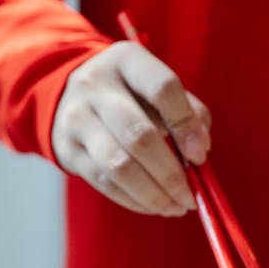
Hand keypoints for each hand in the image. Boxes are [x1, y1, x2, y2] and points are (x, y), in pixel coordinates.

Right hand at [51, 42, 211, 214]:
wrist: (68, 95)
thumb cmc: (130, 95)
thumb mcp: (156, 88)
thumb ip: (188, 112)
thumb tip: (200, 150)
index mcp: (126, 60)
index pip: (162, 89)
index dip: (186, 125)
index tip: (200, 156)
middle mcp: (95, 85)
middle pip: (139, 135)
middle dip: (171, 173)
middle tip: (191, 196)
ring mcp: (76, 118)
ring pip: (119, 166)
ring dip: (153, 194)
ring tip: (176, 207)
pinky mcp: (67, 149)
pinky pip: (104, 182)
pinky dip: (134, 200)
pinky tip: (154, 206)